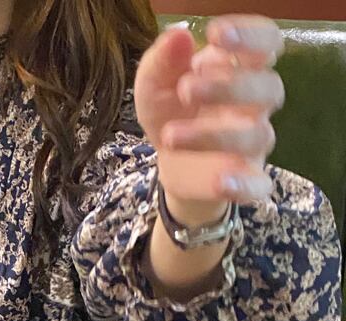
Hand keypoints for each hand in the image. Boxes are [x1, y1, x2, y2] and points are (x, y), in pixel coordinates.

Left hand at [135, 16, 284, 223]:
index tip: (215, 33)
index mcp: (238, 70)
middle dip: (228, 86)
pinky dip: (244, 185)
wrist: (171, 166)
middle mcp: (254, 103)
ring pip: (256, 134)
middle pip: (267, 86)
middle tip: (185, 89)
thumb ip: (160, 61)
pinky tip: (219, 182)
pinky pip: (258, 185)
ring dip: (213, 135)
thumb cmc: (172, 113)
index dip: (250, 34)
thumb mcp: (154, 86)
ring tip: (171, 136)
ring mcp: (253, 143)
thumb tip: (178, 35)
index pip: (266, 41)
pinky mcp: (246, 179)